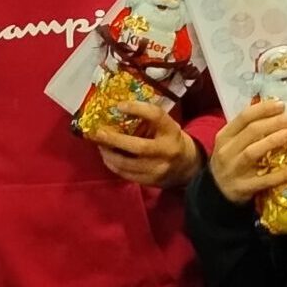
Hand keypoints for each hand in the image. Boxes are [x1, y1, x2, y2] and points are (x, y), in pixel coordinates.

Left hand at [86, 100, 201, 187]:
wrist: (187, 167)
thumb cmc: (170, 140)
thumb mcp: (166, 126)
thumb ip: (148, 120)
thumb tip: (117, 108)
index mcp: (171, 131)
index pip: (156, 116)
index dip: (137, 109)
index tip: (119, 105)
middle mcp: (167, 150)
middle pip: (139, 147)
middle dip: (115, 140)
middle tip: (99, 132)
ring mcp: (159, 169)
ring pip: (128, 164)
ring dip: (110, 154)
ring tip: (99, 145)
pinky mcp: (150, 181)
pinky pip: (126, 174)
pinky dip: (113, 165)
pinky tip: (107, 157)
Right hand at [208, 101, 286, 205]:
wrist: (216, 192)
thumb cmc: (230, 162)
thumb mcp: (232, 143)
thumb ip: (249, 130)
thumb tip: (279, 115)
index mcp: (225, 136)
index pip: (244, 117)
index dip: (264, 109)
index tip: (281, 105)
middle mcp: (227, 151)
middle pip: (250, 132)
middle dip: (274, 123)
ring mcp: (234, 170)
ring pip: (252, 152)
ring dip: (272, 141)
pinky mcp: (243, 188)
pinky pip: (264, 180)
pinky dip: (280, 174)